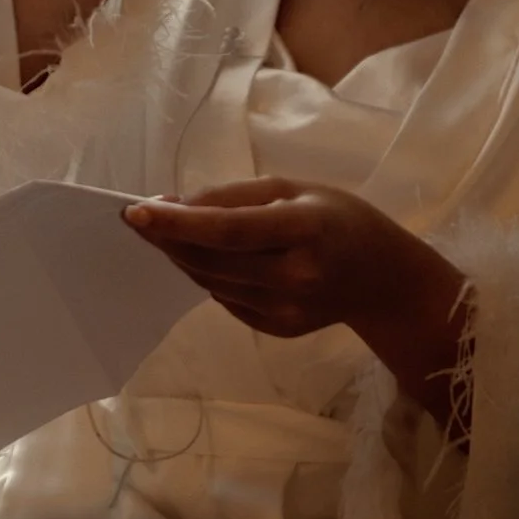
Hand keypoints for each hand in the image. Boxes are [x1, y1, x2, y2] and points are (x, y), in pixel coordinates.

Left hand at [124, 177, 469, 425]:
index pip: (228, 229)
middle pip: (210, 259)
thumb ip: (233, 196)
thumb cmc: (338, 219)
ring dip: (182, 255)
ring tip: (172, 231)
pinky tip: (212, 258)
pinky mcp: (276, 329)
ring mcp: (286, 309)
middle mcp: (294, 275)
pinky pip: (224, 298)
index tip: (134, 212)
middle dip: (167, 237)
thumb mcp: (294, 189)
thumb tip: (171, 205)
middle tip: (140, 216)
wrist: (383, 280)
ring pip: (210, 281)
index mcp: (303, 229)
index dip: (178, 223)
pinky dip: (208, 275)